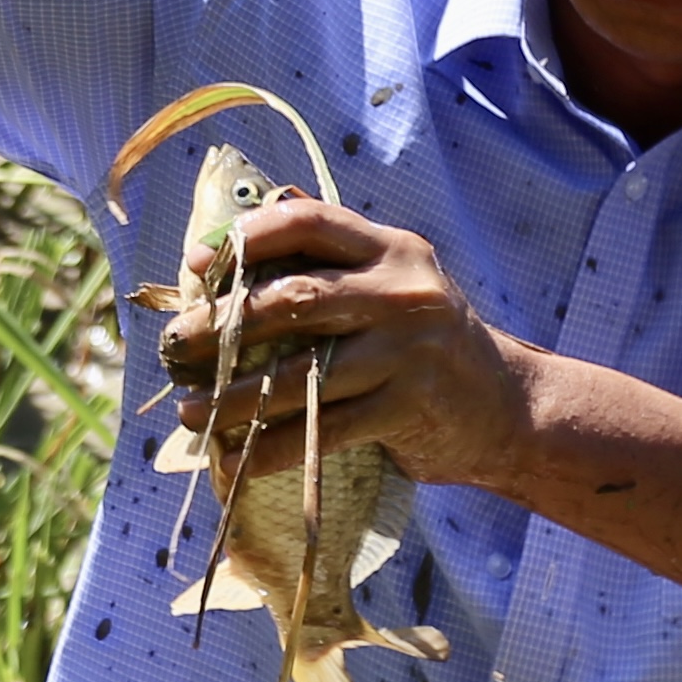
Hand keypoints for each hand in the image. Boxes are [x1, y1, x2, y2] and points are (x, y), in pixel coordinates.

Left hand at [165, 193, 536, 486]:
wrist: (508, 408)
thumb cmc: (426, 343)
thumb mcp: (395, 285)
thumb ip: (331, 261)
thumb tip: (230, 244)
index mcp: (393, 249)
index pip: (309, 221)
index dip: (246, 239)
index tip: (198, 264)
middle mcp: (403, 292)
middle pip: (295, 299)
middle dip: (222, 324)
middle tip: (173, 346)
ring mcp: (407, 351)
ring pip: (301, 374)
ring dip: (233, 396)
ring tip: (189, 411)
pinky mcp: (408, 407)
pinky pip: (323, 431)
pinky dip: (270, 449)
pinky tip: (234, 460)